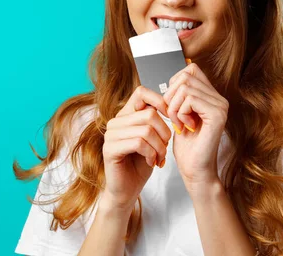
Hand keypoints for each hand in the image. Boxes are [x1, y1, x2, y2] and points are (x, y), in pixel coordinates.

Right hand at [102, 86, 171, 211]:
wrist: (128, 190)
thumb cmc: (142, 163)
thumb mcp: (153, 138)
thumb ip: (156, 120)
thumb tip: (172, 104)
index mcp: (126, 115)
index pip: (142, 92)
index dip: (161, 102)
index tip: (172, 120)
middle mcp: (116, 121)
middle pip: (149, 114)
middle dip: (165, 133)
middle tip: (166, 148)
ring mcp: (110, 135)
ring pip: (146, 130)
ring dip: (160, 147)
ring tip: (160, 158)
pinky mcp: (110, 149)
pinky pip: (138, 143)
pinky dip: (151, 154)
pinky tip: (152, 162)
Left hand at [163, 62, 228, 193]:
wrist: (195, 171)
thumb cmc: (186, 146)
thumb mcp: (179, 114)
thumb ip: (180, 95)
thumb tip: (173, 77)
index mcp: (212, 96)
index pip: (190, 69)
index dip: (174, 84)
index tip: (172, 105)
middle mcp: (219, 99)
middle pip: (185, 76)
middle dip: (171, 96)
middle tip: (173, 117)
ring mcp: (221, 106)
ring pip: (185, 87)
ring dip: (174, 107)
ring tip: (178, 124)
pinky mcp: (217, 115)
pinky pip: (190, 99)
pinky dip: (180, 113)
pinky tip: (185, 127)